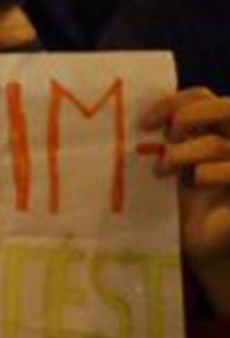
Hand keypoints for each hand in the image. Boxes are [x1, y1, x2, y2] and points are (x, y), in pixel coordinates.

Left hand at [147, 89, 229, 313]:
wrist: (198, 242)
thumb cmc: (177, 200)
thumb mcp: (165, 165)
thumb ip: (157, 140)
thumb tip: (118, 114)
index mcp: (215, 128)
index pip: (201, 96)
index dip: (173, 102)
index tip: (144, 122)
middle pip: (225, 107)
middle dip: (189, 115)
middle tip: (166, 135)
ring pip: (219, 144)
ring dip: (182, 154)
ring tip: (161, 170)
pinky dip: (210, 172)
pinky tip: (195, 180)